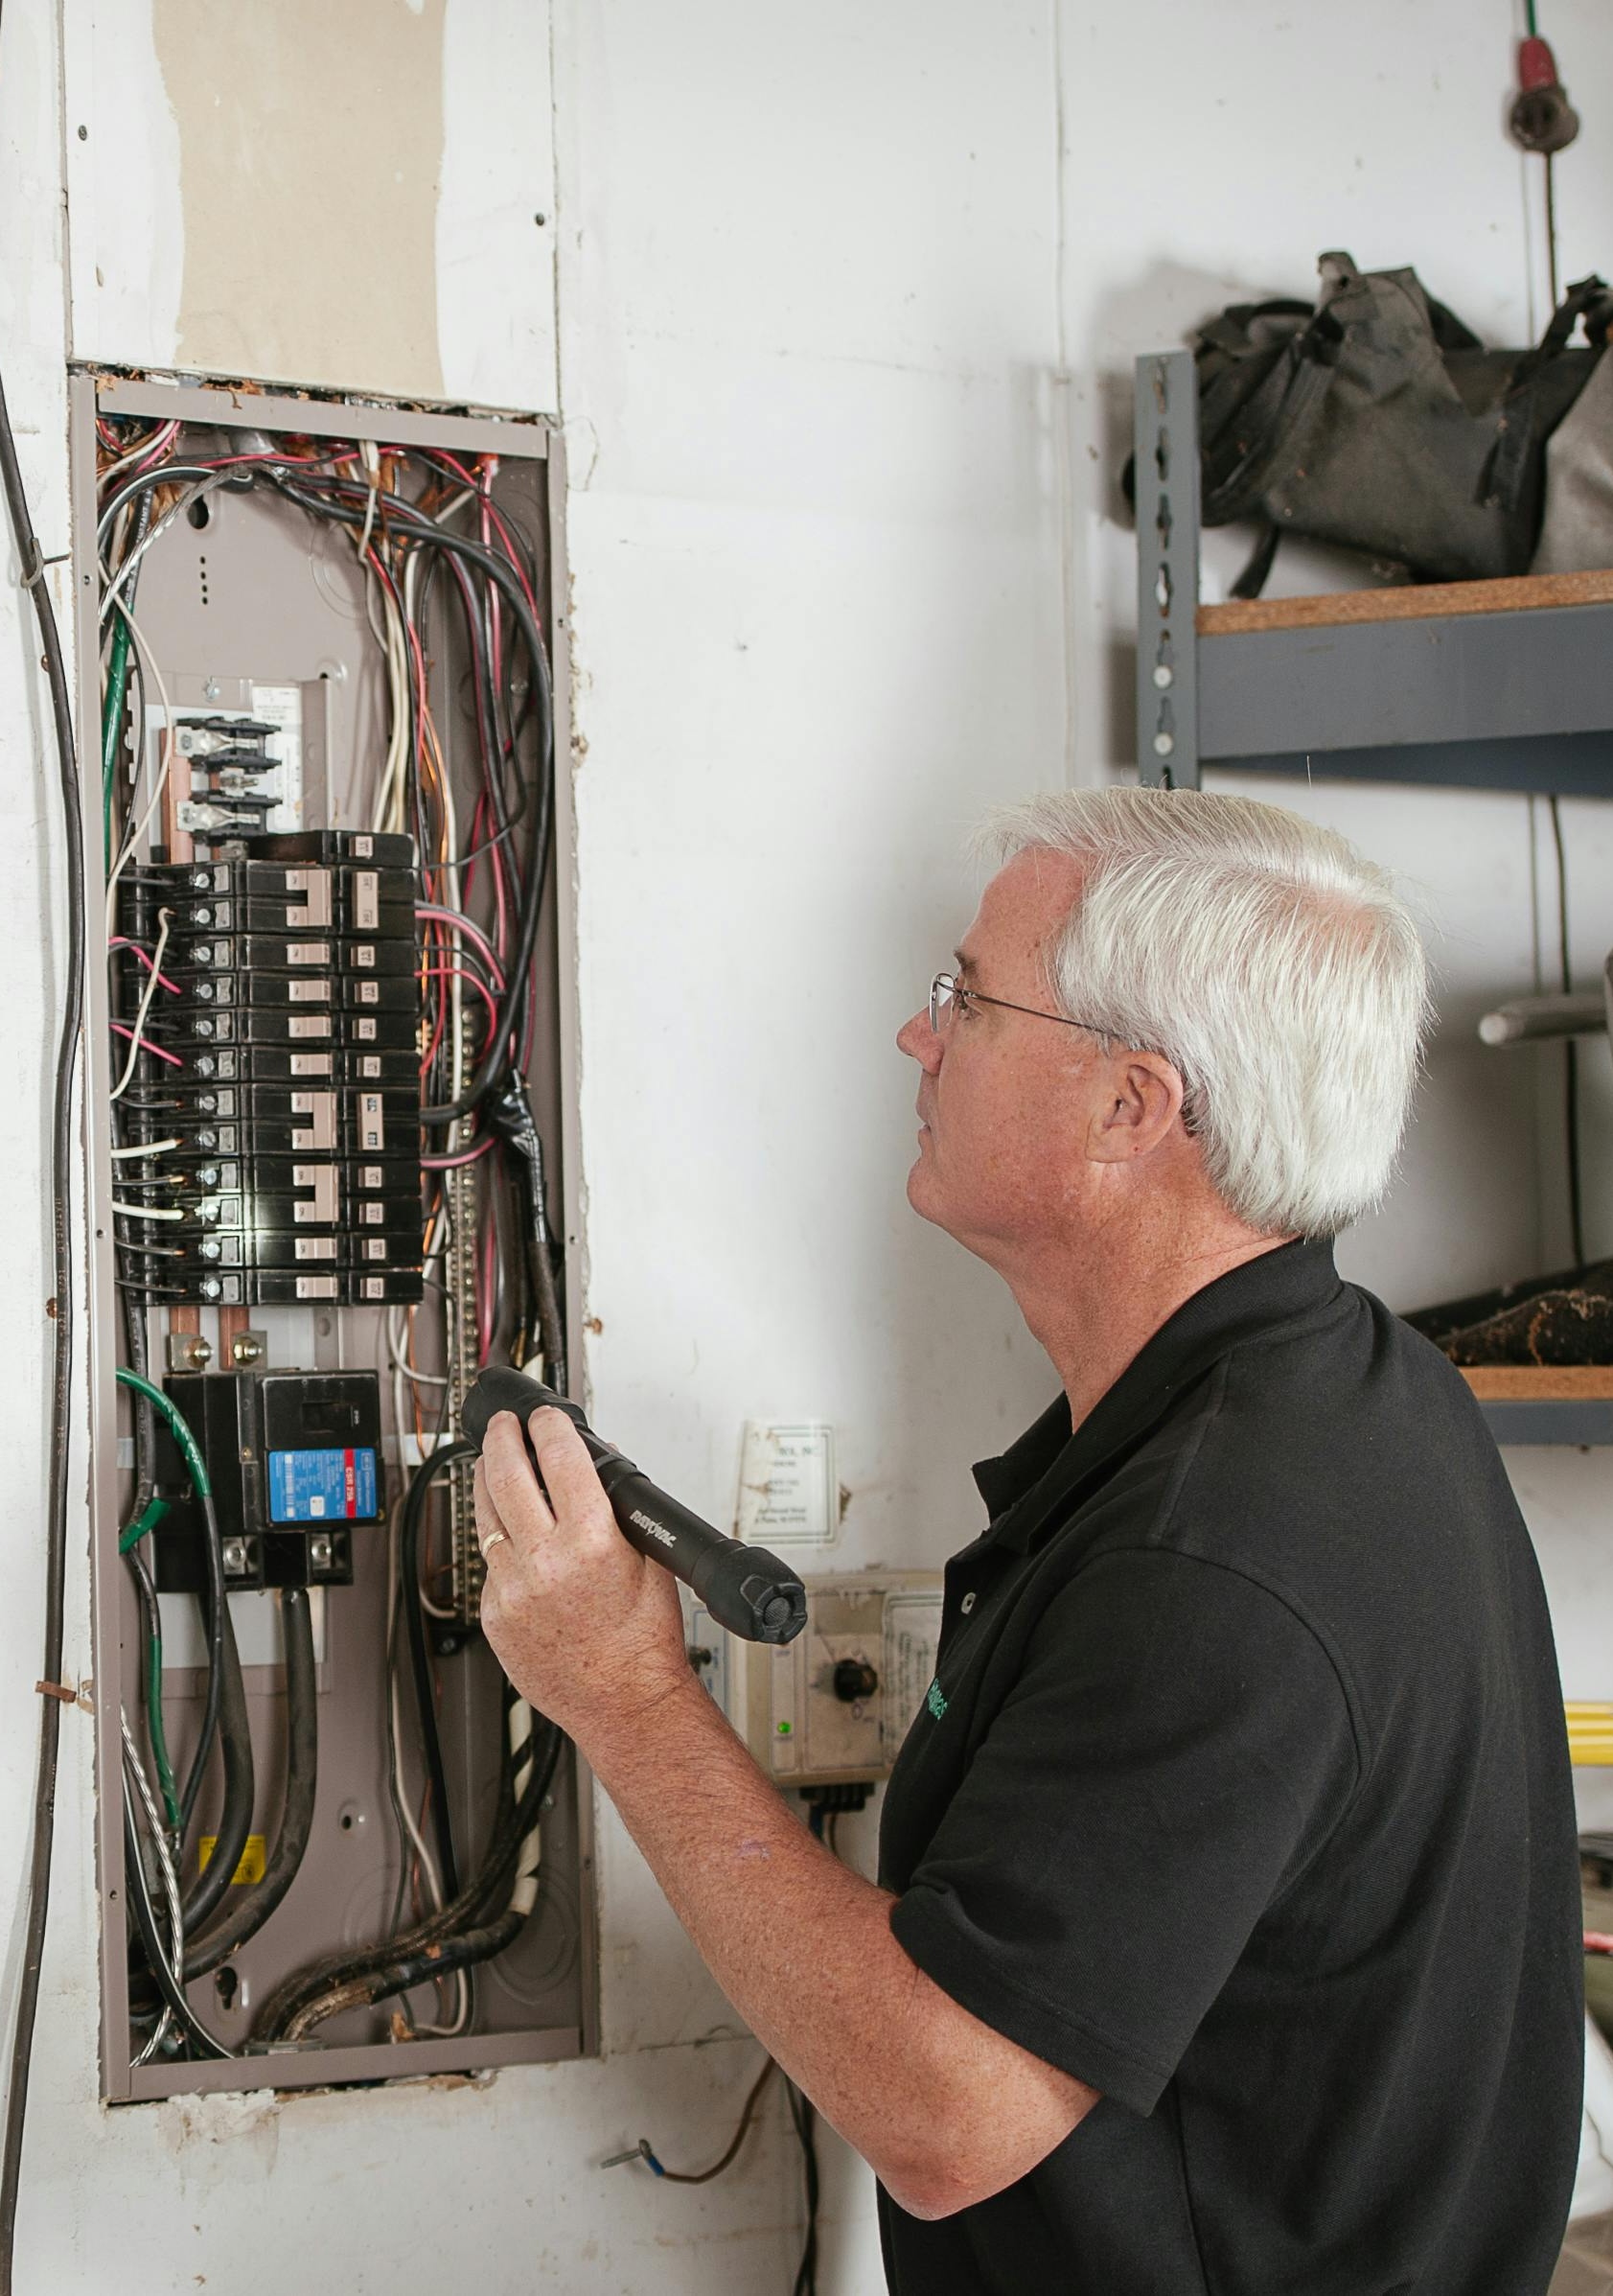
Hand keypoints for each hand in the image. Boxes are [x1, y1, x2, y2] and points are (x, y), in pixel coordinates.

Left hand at [474, 1407, 691, 1741]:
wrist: (623, 1703)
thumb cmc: (643, 1642)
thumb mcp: (650, 1561)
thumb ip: (620, 1510)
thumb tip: (597, 1468)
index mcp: (591, 1542)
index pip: (559, 1459)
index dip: (548, 1428)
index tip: (544, 1418)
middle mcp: (545, 1563)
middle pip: (507, 1476)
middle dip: (503, 1440)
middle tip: (504, 1427)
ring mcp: (512, 1590)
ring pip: (485, 1516)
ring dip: (487, 1482)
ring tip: (492, 1465)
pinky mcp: (493, 1615)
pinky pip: (488, 1563)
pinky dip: (498, 1542)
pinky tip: (512, 1536)